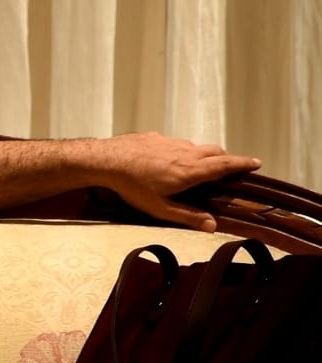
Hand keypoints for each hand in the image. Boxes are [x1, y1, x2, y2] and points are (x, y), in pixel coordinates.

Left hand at [99, 131, 261, 231]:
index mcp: (190, 170)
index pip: (225, 165)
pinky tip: (167, 161)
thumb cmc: (132, 186)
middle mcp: (184, 152)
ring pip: (194, 146)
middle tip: (231, 167)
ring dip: (202, 154)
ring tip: (199, 167)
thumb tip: (212, 226)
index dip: (243, 164)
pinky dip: (180, 151)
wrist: (106, 160)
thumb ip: (187, 216)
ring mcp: (169, 142)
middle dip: (226, 159)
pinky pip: (174, 143)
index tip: (256, 162)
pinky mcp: (154, 137)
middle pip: (214, 151)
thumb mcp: (160, 208)